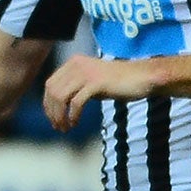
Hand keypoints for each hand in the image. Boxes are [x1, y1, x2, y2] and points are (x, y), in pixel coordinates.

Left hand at [41, 53, 157, 130]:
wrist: (143, 77)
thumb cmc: (117, 83)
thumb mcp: (90, 82)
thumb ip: (74, 88)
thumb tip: (56, 106)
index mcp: (73, 63)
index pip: (50, 84)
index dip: (48, 104)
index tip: (53, 119)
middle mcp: (77, 65)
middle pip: (53, 92)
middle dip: (52, 112)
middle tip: (58, 127)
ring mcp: (86, 73)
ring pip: (61, 97)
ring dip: (60, 116)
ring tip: (65, 127)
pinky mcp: (96, 82)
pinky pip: (76, 102)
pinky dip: (72, 115)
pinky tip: (75, 123)